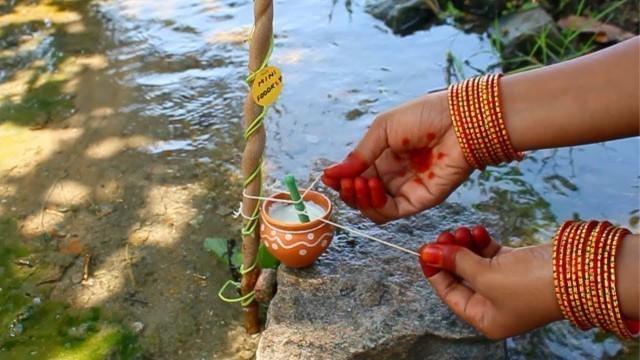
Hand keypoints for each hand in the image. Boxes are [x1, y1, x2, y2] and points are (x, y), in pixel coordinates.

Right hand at [322, 91, 472, 223]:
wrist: (461, 121)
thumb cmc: (425, 116)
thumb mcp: (383, 129)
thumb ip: (359, 155)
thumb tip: (330, 174)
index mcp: (383, 156)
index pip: (356, 176)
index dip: (341, 179)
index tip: (328, 177)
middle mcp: (393, 176)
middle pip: (361, 195)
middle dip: (347, 191)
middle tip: (345, 182)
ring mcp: (406, 189)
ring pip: (373, 208)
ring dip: (359, 199)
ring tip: (359, 183)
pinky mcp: (420, 200)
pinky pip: (390, 212)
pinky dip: (375, 205)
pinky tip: (372, 188)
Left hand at [418, 226, 562, 338]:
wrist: (577, 271)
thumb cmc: (530, 284)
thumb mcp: (486, 276)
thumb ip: (455, 263)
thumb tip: (427, 253)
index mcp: (486, 318)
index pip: (450, 295)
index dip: (435, 272)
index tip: (424, 250)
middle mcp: (495, 304)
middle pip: (461, 277)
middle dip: (450, 255)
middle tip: (444, 234)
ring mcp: (507, 284)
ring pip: (475, 262)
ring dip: (465, 245)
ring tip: (462, 229)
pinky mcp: (518, 266)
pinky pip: (491, 254)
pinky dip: (482, 242)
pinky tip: (478, 230)